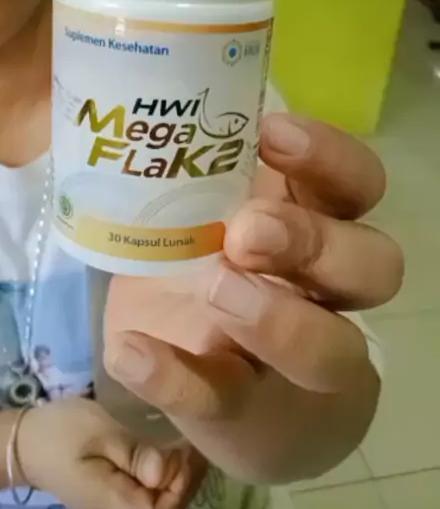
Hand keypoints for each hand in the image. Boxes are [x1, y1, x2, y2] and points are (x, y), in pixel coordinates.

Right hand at [17, 398, 205, 508]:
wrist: (28, 443)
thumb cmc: (63, 431)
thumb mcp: (99, 431)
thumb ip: (133, 453)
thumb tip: (163, 471)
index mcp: (111, 504)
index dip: (179, 485)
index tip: (186, 448)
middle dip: (185, 482)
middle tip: (193, 441)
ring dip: (178, 482)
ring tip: (187, 446)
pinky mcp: (117, 503)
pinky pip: (150, 501)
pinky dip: (167, 483)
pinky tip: (173, 457)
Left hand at [103, 115, 402, 469]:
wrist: (183, 371)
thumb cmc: (194, 262)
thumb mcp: (197, 205)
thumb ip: (195, 162)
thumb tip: (161, 91)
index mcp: (317, 223)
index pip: (359, 185)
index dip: (330, 158)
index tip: (270, 134)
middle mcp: (325, 292)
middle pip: (375, 265)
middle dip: (316, 242)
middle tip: (247, 230)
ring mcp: (294, 364)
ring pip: (336, 350)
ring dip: (280, 320)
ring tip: (216, 291)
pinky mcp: (246, 417)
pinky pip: (226, 403)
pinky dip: (178, 379)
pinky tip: (132, 352)